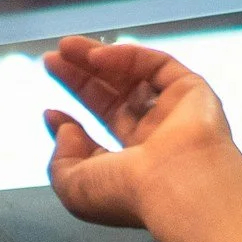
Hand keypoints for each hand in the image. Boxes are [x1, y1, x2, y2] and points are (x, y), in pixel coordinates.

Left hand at [38, 36, 241, 241]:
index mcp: (133, 167)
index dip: (71, 121)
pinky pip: (155, 64)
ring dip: (96, 57)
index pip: (98, 138)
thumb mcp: (72, 186)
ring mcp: (175, 112)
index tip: (50, 111)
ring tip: (64, 47)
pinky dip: (125, 56)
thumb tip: (65, 129)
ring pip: (132, 75)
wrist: (176, 186)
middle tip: (52, 60)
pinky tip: (96, 56)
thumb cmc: (126, 194)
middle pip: (112, 98)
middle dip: (80, 77)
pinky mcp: (191, 90)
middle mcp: (156, 138)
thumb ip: (61, 159)